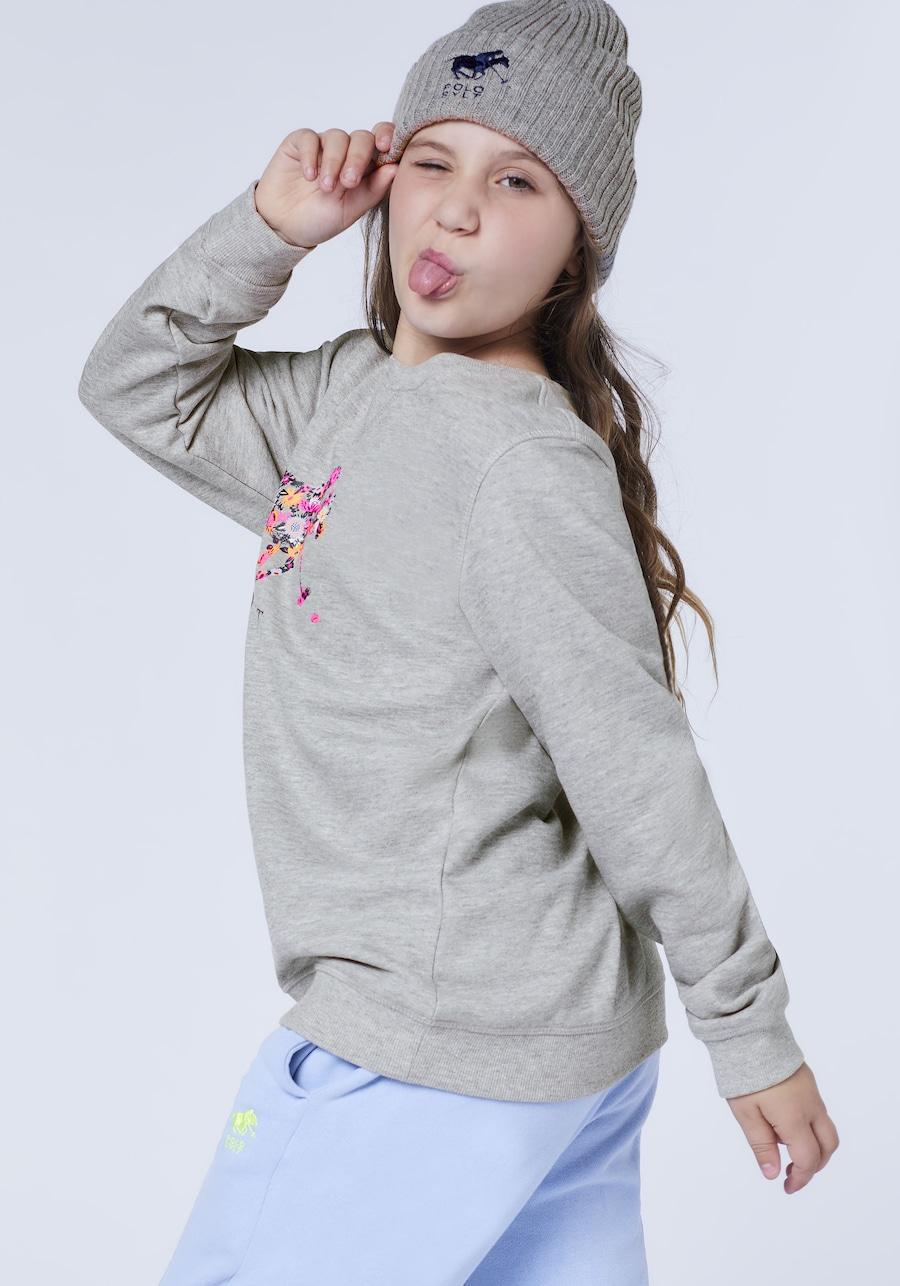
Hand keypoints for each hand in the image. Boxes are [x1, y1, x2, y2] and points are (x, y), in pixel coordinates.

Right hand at [254, 123, 399, 249]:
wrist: (285, 227)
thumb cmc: (321, 219)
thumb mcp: (352, 209)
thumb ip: (374, 189)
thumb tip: (396, 168)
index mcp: (366, 166)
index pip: (382, 141)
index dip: (388, 137)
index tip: (386, 147)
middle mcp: (346, 151)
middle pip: (362, 137)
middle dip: (358, 158)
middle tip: (349, 182)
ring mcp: (323, 145)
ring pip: (337, 137)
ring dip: (334, 162)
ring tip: (326, 187)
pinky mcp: (299, 143)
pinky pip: (310, 138)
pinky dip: (311, 156)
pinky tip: (309, 176)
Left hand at [726, 1061, 838, 1192]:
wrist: (750, 1034)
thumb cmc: (745, 1074)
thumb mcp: (746, 1113)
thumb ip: (761, 1145)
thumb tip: (774, 1174)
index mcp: (795, 1118)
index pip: (808, 1159)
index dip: (800, 1178)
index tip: (787, 1187)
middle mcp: (811, 1107)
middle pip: (828, 1146)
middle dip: (815, 1165)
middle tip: (792, 1172)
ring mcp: (812, 1093)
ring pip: (826, 1129)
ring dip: (814, 1146)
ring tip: (785, 1148)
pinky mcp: (808, 1082)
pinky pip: (818, 1112)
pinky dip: (809, 1127)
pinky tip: (783, 1123)